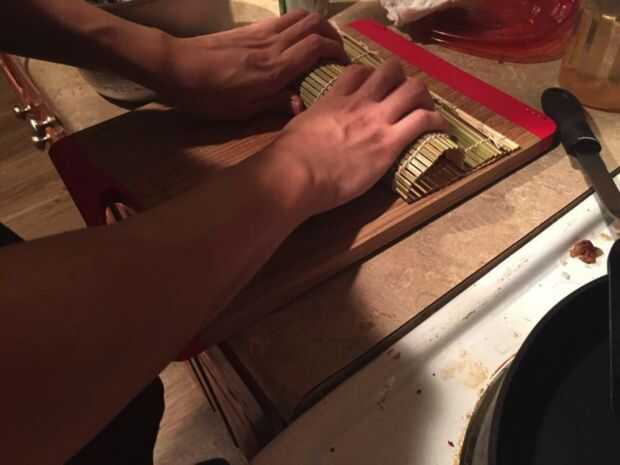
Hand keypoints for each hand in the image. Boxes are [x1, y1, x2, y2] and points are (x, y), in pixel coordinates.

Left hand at [159, 10, 347, 118]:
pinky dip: (297, 24)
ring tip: (321, 42)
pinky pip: (282, 19)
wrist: (175, 67)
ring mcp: (261, 33)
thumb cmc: (208, 95)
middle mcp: (273, 45)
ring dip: (316, 24)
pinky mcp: (250, 29)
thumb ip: (274, 104)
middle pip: (313, 23)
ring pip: (299, 16)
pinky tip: (295, 39)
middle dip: (332, 33)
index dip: (336, 50)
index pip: (316, 46)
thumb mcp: (242, 110)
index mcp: (274, 69)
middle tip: (336, 51)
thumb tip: (301, 105)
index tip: (344, 63)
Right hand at [262, 59, 446, 216]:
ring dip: (424, 98)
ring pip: (414, 90)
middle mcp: (360, 103)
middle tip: (406, 99)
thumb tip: (299, 111)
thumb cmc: (289, 155)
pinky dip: (437, 122)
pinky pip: (424, 121)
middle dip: (403, 80)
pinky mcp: (389, 144)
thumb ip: (306, 116)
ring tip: (426, 112)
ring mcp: (377, 121)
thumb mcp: (296, 125)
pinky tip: (439, 130)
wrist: (297, 173)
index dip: (372, 76)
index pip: (360, 71)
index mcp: (336, 98)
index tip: (376, 89)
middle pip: (392, 71)